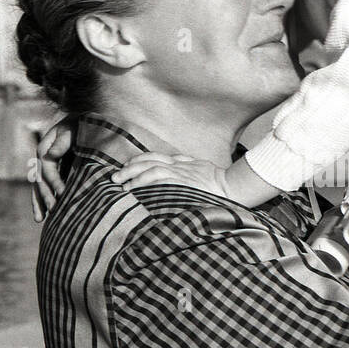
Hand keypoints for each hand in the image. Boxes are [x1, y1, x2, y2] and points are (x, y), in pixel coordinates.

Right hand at [30, 117, 73, 221]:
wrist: (88, 122)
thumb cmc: (82, 124)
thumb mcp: (75, 128)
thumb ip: (64, 140)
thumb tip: (51, 155)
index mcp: (46, 147)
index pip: (47, 167)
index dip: (54, 180)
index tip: (64, 192)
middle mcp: (44, 158)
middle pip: (40, 180)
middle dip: (46, 196)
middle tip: (54, 210)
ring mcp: (48, 166)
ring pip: (39, 187)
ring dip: (40, 203)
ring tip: (40, 219)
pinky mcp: (56, 172)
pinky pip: (47, 188)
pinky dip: (44, 200)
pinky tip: (43, 215)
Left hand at [113, 153, 233, 198]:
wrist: (233, 184)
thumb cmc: (220, 182)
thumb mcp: (201, 169)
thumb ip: (187, 167)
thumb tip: (176, 173)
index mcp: (182, 162)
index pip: (155, 156)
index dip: (138, 161)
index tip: (126, 167)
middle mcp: (179, 165)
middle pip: (149, 161)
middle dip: (130, 168)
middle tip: (115, 177)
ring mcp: (181, 174)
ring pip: (152, 169)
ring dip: (135, 177)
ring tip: (123, 187)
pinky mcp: (184, 183)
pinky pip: (161, 181)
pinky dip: (147, 184)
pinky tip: (136, 191)